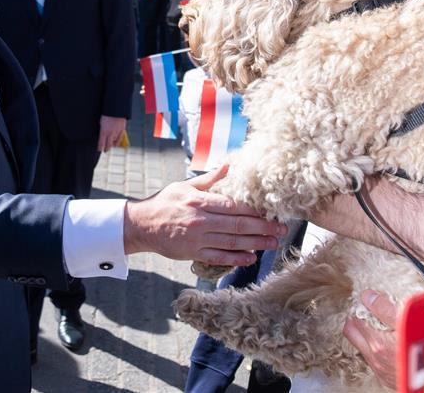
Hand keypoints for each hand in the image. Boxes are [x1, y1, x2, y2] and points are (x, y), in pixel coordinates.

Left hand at [98, 115, 125, 152]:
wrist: (116, 109)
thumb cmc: (107, 114)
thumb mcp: (101, 122)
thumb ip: (102, 129)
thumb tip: (102, 134)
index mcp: (103, 131)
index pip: (101, 143)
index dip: (100, 148)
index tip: (99, 149)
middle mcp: (110, 133)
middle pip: (108, 145)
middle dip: (106, 149)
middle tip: (105, 151)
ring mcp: (116, 133)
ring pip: (114, 142)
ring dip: (112, 145)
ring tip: (110, 146)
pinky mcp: (122, 131)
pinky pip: (119, 139)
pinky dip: (117, 142)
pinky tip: (116, 144)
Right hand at [123, 165, 287, 265]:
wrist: (141, 225)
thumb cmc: (165, 202)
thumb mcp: (185, 186)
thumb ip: (209, 179)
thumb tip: (229, 164)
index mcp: (199, 201)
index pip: (232, 205)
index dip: (254, 209)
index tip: (270, 210)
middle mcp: (200, 220)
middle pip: (238, 224)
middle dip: (263, 227)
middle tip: (281, 229)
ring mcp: (197, 239)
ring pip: (232, 242)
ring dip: (256, 243)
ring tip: (273, 243)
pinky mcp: (193, 253)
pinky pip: (219, 257)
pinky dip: (236, 259)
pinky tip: (251, 258)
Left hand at [343, 290, 398, 388]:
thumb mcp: (410, 322)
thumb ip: (386, 309)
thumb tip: (368, 297)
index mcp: (380, 344)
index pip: (355, 319)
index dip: (361, 308)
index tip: (369, 301)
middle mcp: (377, 359)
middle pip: (351, 333)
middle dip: (355, 320)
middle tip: (368, 312)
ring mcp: (381, 370)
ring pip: (361, 347)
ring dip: (366, 336)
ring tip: (380, 326)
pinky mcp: (387, 378)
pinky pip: (373, 360)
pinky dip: (376, 350)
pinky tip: (389, 343)